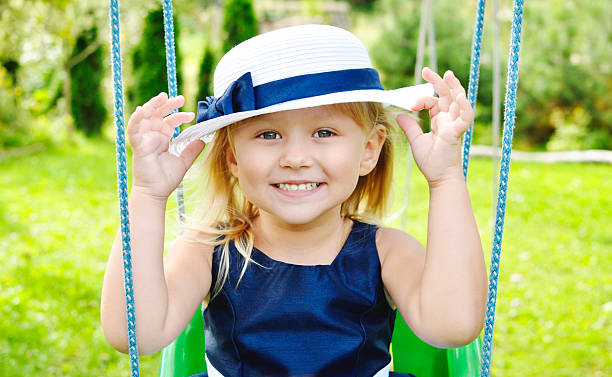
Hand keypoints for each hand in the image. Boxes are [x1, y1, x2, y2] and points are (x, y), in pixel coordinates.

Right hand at [127, 92, 204, 199]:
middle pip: (158, 114)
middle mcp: (152, 136)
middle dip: (168, 104)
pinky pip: (133, 130)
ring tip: (162, 97)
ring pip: (144, 117)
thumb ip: (191, 150)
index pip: (170, 121)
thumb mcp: (183, 162)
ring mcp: (144, 139)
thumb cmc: (166, 178)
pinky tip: (140, 111)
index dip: (180, 116)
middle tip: (181, 98)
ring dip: (152, 105)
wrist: (156, 193)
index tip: (192, 115)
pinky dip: (135, 120)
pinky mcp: (138, 146)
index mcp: (162, 138)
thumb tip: (203, 140)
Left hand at [397, 68, 472, 184]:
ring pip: (459, 101)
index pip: (433, 101)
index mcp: (440, 121)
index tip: (411, 105)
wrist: (439, 178)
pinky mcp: (457, 133)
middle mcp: (448, 120)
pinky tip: (459, 97)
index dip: (422, 99)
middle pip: (446, 95)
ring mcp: (454, 125)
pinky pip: (465, 117)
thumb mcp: (416, 140)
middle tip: (426, 70)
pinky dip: (464, 107)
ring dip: (454, 87)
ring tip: (447, 75)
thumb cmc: (431, 161)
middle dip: (438, 82)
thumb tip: (400, 114)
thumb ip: (410, 127)